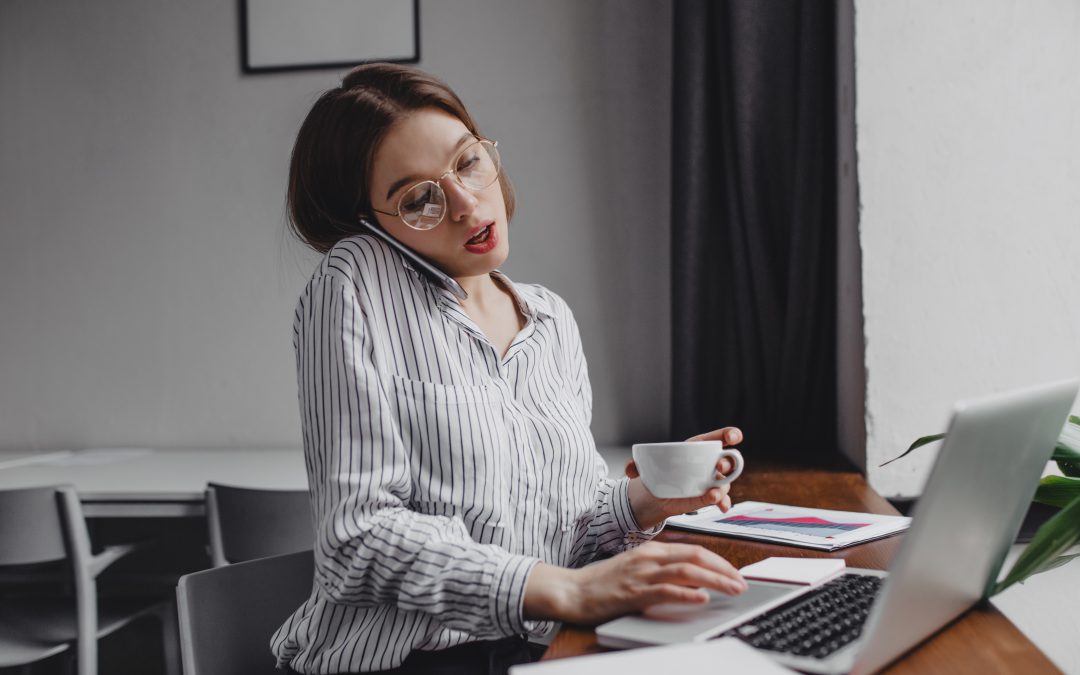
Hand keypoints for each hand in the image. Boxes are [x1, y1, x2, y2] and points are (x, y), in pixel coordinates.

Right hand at [523, 542, 746, 624]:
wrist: (572, 591)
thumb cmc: (603, 583)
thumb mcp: (636, 569)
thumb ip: (662, 572)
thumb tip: (693, 581)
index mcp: (651, 550)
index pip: (694, 550)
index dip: (719, 561)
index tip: (735, 573)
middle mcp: (649, 557)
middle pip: (696, 557)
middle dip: (724, 569)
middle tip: (742, 582)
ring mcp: (642, 573)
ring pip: (687, 571)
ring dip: (715, 580)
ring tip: (733, 589)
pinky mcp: (634, 592)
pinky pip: (666, 591)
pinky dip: (687, 594)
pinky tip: (702, 599)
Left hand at [625, 426, 743, 527]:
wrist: (655, 494)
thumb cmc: (657, 472)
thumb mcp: (645, 465)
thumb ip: (635, 464)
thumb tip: (629, 468)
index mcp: (698, 448)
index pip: (718, 438)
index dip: (729, 434)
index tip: (734, 436)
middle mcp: (709, 464)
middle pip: (727, 460)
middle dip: (728, 462)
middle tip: (718, 466)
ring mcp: (711, 481)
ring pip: (725, 482)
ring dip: (723, 487)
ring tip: (714, 493)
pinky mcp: (707, 497)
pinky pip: (721, 499)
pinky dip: (722, 502)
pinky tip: (721, 506)